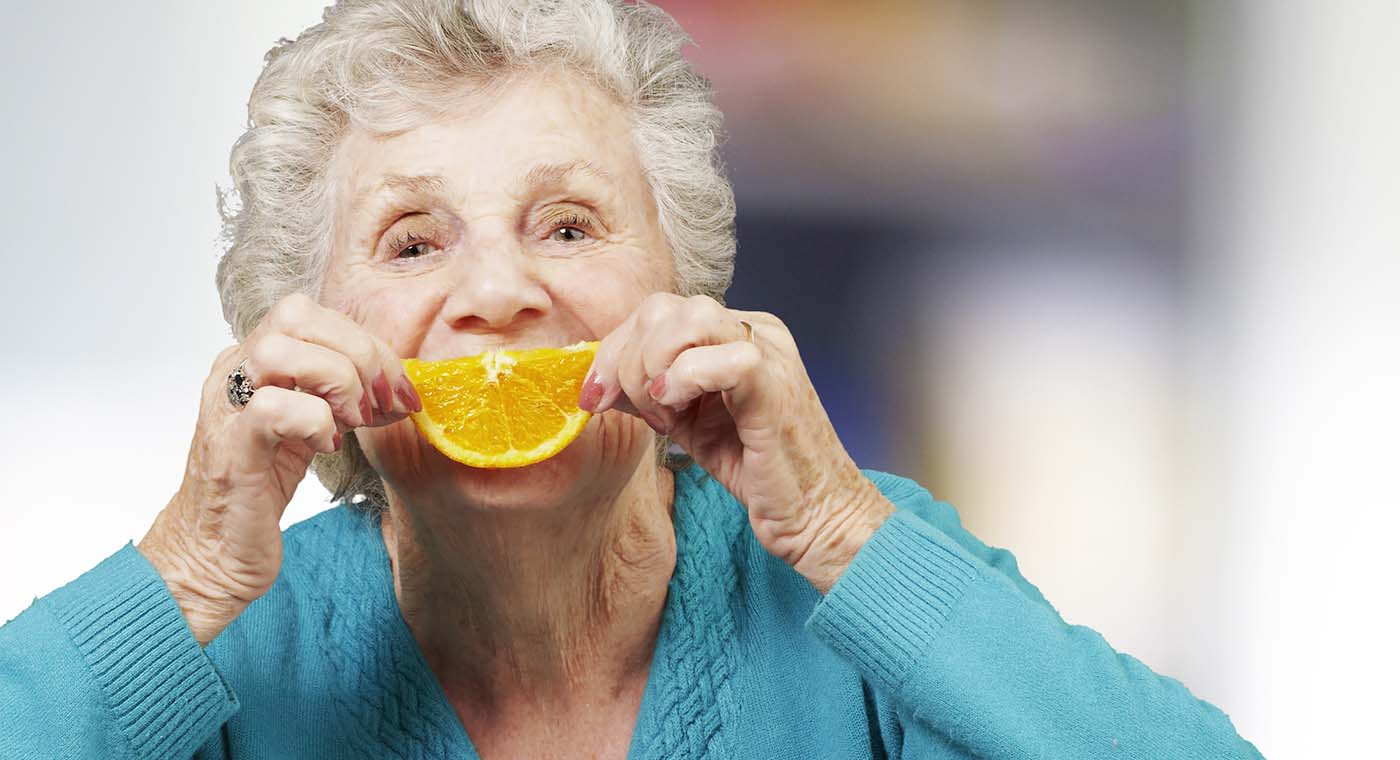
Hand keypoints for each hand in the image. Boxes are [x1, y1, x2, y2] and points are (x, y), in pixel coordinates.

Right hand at [137, 294, 420, 643]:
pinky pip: (272, 407)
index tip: (398, 390)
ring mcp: (225, 406)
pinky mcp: (231, 448)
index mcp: (254, 361)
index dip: (368, 343)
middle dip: (359, 353)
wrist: (213, 551)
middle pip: (296, 314)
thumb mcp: (310, 427)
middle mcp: (233, 372)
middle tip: (380, 404)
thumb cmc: (259, 489)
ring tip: (350, 421)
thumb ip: (343, 396)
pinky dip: (314, 421)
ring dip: (336, 380)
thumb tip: (398, 385)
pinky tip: (325, 447)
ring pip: (279, 350)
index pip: (313, 314)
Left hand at [579, 293, 893, 591]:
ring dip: (651, 369)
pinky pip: (719, 357)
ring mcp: (769, 351)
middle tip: (625, 409)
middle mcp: (755, 330)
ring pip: (688, 319)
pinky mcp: (776, 382)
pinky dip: (682, 381)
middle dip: (623, 358)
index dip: (613, 349)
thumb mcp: (689, 423)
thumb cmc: (759, 472)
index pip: (656, 312)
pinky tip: (675, 414)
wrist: (816, 515)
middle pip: (663, 307)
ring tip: (663, 417)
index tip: (592, 396)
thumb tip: (599, 379)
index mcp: (734, 333)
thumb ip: (651, 393)